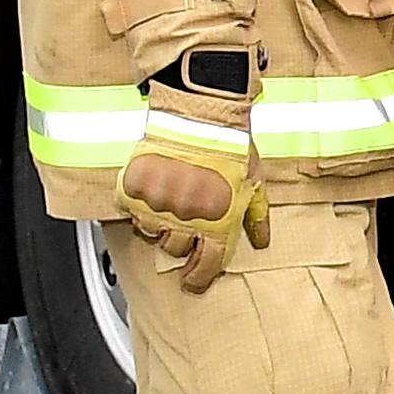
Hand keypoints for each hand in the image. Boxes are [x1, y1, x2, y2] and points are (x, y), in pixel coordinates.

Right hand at [114, 141, 270, 288]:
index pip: (205, 266)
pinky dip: (140, 203)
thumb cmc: (230, 144)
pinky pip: (132, 210)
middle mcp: (187, 219)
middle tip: (185, 221)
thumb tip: (261, 242)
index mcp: (218, 222)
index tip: (193, 282)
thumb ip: (255, 216)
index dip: (198, 279)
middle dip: (181, 240)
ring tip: (171, 198)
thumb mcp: (253, 181)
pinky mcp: (136, 189)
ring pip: (151, 232)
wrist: (200, 110)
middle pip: (175, 250)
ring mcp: (159, 205)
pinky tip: (154, 187)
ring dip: (159, 222)